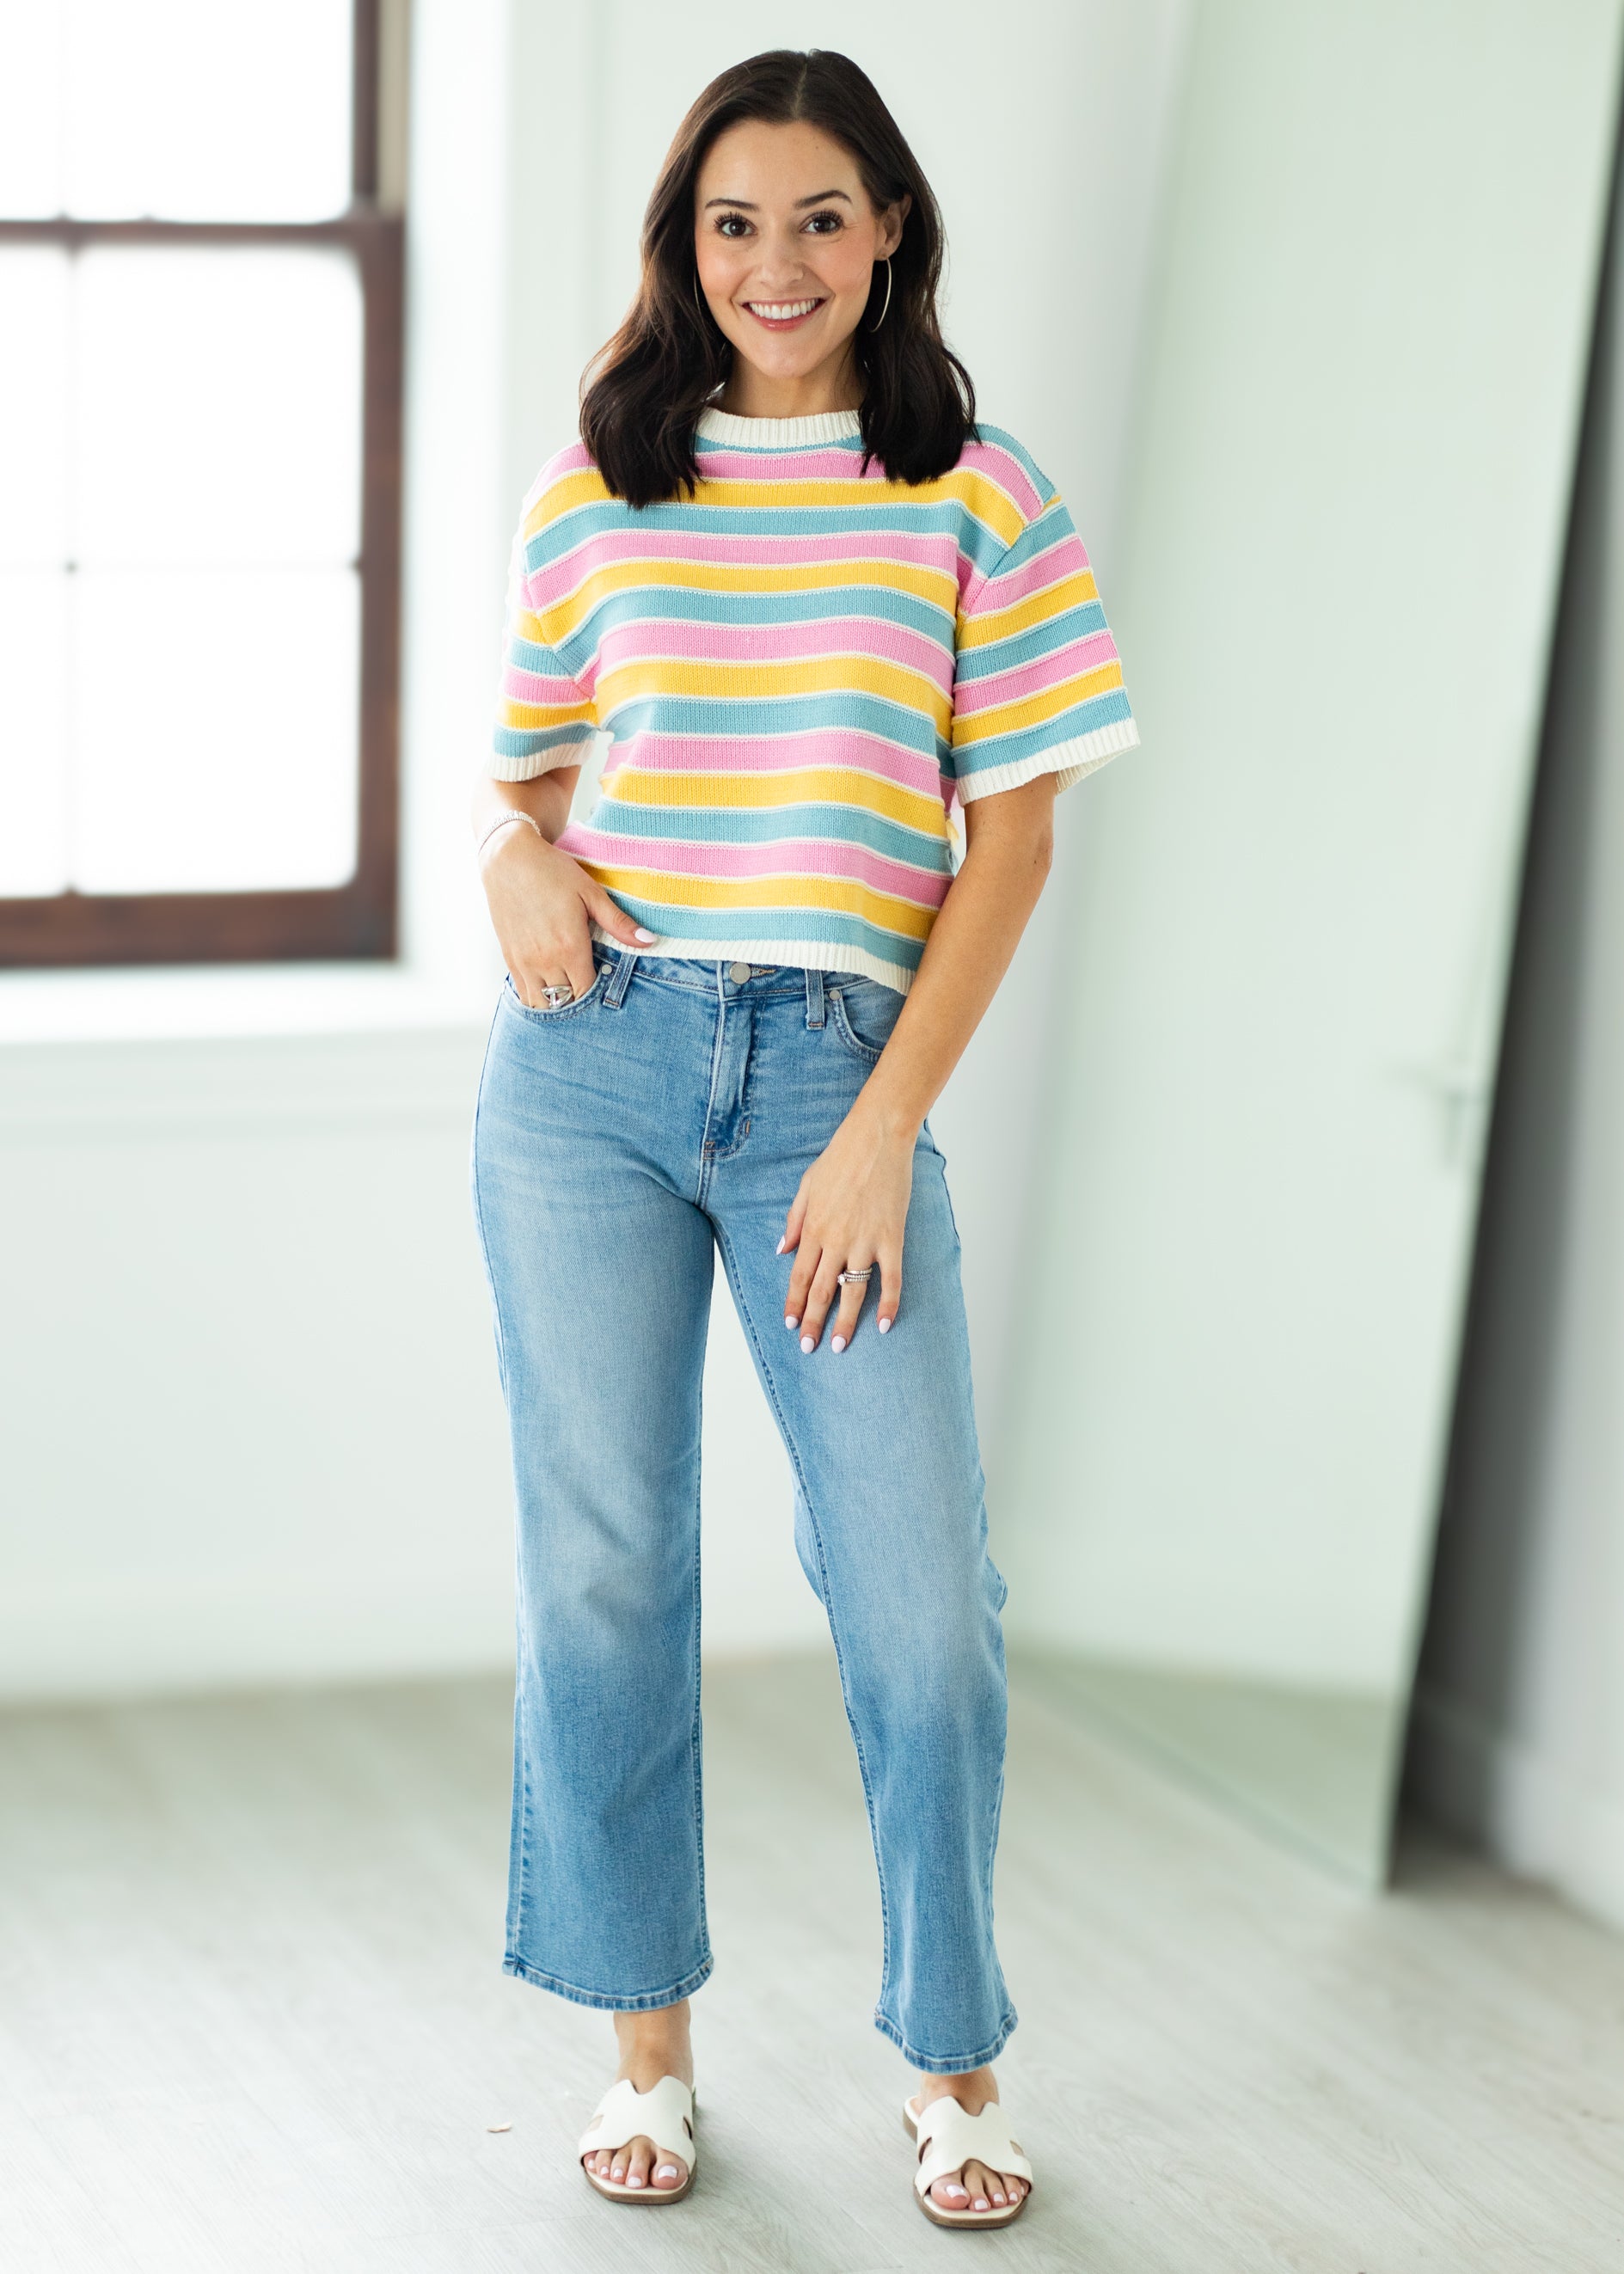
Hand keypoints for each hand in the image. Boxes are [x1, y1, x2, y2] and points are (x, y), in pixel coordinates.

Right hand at [479, 820, 650, 1005]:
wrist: (508, 859)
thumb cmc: (552, 872)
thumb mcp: (591, 893)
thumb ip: (619, 923)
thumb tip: (649, 941)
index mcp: (569, 947)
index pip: (588, 992)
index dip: (599, 994)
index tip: (606, 986)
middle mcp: (545, 960)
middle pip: (566, 1002)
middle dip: (580, 1001)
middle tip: (590, 989)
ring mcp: (524, 962)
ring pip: (542, 1003)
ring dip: (557, 1002)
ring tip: (570, 991)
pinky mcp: (509, 958)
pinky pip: (523, 993)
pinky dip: (537, 996)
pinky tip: (549, 987)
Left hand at [780, 1095, 915, 1351]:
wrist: (877, 1138)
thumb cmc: (841, 1157)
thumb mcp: (806, 1185)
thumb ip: (794, 1220)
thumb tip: (781, 1249)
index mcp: (813, 1228)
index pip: (799, 1276)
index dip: (795, 1303)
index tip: (791, 1326)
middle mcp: (836, 1240)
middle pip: (822, 1291)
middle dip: (814, 1322)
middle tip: (809, 1349)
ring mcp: (865, 1242)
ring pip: (853, 1292)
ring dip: (845, 1322)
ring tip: (840, 1346)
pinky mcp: (892, 1238)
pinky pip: (891, 1279)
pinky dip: (889, 1304)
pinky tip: (885, 1325)